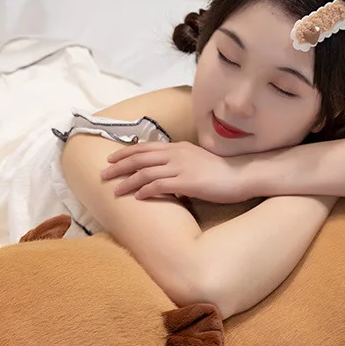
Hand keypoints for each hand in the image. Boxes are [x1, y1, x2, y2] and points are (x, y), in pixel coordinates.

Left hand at [100, 141, 247, 202]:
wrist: (241, 174)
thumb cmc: (222, 171)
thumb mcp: (198, 160)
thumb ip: (181, 162)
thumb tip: (168, 172)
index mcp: (178, 147)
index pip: (145, 148)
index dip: (125, 153)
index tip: (111, 159)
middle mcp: (176, 154)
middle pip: (139, 158)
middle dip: (118, 167)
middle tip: (103, 175)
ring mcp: (181, 168)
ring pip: (145, 172)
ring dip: (127, 182)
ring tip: (115, 190)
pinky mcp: (187, 182)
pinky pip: (159, 186)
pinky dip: (145, 191)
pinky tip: (137, 197)